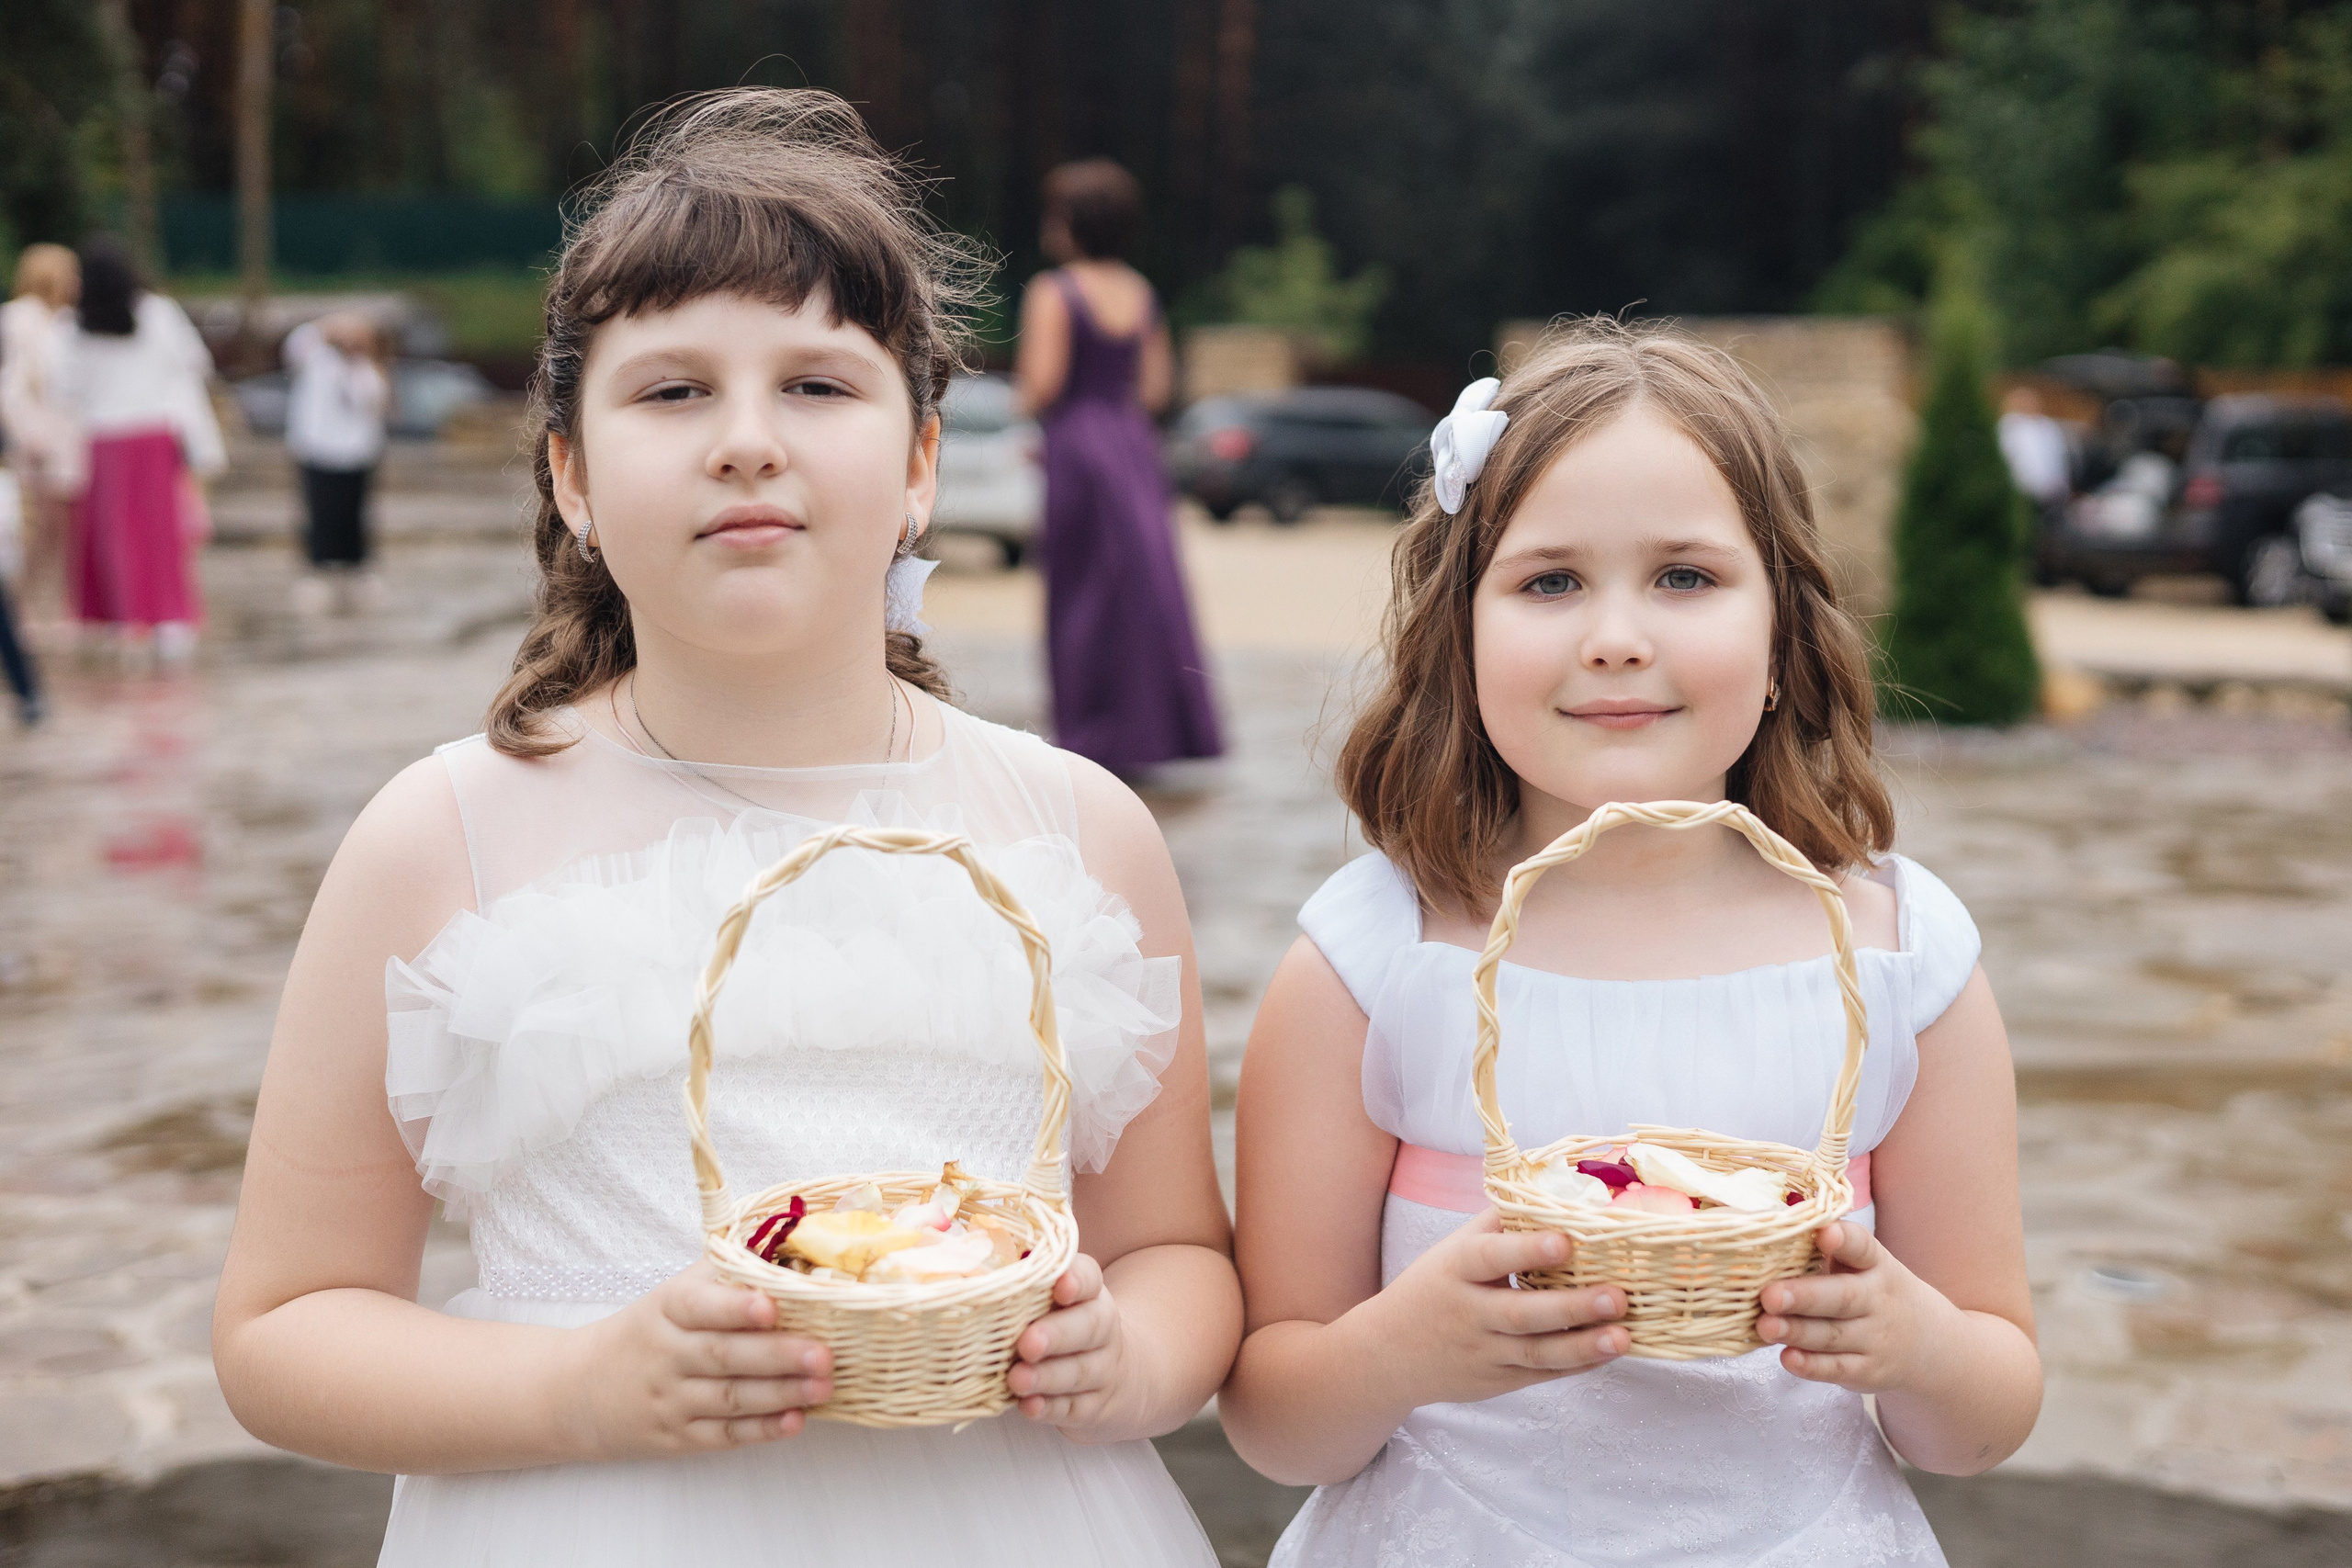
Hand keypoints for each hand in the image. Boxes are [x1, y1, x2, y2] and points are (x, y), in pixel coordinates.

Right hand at [563, 1259, 832, 1459]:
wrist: (579, 1390)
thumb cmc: (649, 1330)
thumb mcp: (676, 1292)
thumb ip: (729, 1272)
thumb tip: (796, 1245)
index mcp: (668, 1307)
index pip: (699, 1306)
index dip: (734, 1307)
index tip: (771, 1307)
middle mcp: (667, 1353)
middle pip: (724, 1355)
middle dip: (778, 1355)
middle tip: (824, 1354)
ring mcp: (671, 1399)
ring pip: (730, 1397)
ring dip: (781, 1394)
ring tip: (824, 1386)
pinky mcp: (678, 1437)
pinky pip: (723, 1435)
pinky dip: (761, 1430)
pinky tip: (794, 1421)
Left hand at [1008, 1254, 1135, 1435]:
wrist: (1114, 1377)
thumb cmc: (1064, 1329)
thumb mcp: (1055, 1304)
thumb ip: (1024, 1291)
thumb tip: (970, 1277)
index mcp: (1090, 1295)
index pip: (1090, 1279)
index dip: (1077, 1281)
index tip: (1061, 1285)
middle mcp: (1102, 1329)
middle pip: (1088, 1327)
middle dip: (1056, 1335)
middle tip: (1027, 1343)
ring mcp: (1102, 1370)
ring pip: (1079, 1371)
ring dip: (1046, 1376)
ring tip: (1017, 1379)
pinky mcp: (1093, 1406)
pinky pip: (1073, 1408)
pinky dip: (1049, 1408)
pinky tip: (1028, 1406)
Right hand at [1374, 1209, 1625, 1407]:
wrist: (1388, 1354)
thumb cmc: (1432, 1287)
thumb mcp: (1452, 1250)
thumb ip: (1497, 1225)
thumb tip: (1550, 1190)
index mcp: (1456, 1269)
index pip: (1491, 1258)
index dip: (1527, 1250)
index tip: (1565, 1241)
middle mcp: (1468, 1313)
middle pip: (1522, 1313)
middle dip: (1572, 1306)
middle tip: (1618, 1296)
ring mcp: (1483, 1352)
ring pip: (1537, 1352)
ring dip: (1583, 1345)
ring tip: (1623, 1336)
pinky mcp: (1496, 1382)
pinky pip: (1541, 1374)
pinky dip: (1576, 1364)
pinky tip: (1609, 1352)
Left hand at [1757, 1221, 1955, 1392]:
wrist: (1930, 1342)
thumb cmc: (1873, 1291)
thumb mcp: (1862, 1266)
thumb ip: (1822, 1254)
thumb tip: (1764, 1241)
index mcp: (1875, 1264)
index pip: (1862, 1247)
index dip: (1845, 1240)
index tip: (1825, 1233)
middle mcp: (1878, 1299)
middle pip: (1842, 1297)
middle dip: (1805, 1296)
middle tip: (1770, 1295)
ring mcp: (1875, 1338)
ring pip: (1833, 1335)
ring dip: (1797, 1332)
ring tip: (1765, 1326)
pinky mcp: (1868, 1370)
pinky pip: (1838, 1368)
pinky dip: (1812, 1366)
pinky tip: (1787, 1358)